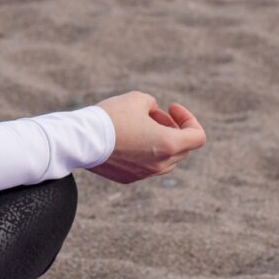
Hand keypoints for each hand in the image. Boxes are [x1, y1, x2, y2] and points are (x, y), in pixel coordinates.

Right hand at [88, 92, 206, 183]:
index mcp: (168, 145)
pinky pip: (147, 165)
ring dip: (161, 141)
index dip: (189, 119)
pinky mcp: (129, 178)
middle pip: (182, 148)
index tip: (171, 108)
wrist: (81, 140)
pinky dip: (145, 152)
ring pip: (166, 159)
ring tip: (140, 125)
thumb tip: (153, 114)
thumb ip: (153, 105)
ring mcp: (144, 174)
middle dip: (173, 128)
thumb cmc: (111, 117)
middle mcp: (160, 164)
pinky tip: (127, 139)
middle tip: (154, 114)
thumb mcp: (138, 99)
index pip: (198, 137)